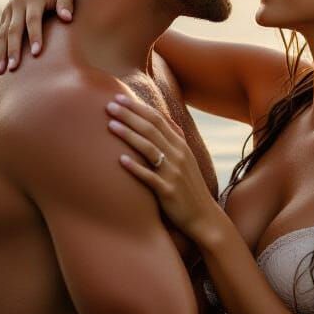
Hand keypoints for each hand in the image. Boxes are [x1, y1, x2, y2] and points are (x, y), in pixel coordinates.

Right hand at [0, 0, 73, 73]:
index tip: (37, 53)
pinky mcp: (3, 18)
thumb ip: (66, 3)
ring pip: (1, 34)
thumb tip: (67, 18)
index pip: (33, 20)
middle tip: (14, 68)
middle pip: (13, 30)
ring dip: (0, 53)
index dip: (35, 36)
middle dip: (13, 49)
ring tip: (1, 72)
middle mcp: (17, 5)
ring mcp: (8, 12)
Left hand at [107, 94, 219, 239]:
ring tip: (110, 125)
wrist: (203, 216)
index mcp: (181, 146)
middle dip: (129, 115)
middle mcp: (178, 155)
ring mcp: (173, 173)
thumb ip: (175, 140)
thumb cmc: (190, 187)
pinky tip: (120, 160)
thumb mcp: (187, 160)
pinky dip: (135, 168)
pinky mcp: (168, 191)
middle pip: (151, 129)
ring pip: (149, 148)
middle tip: (109, 105)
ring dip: (129, 135)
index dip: (138, 107)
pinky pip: (149, 177)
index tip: (119, 97)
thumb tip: (166, 119)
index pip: (158, 119)